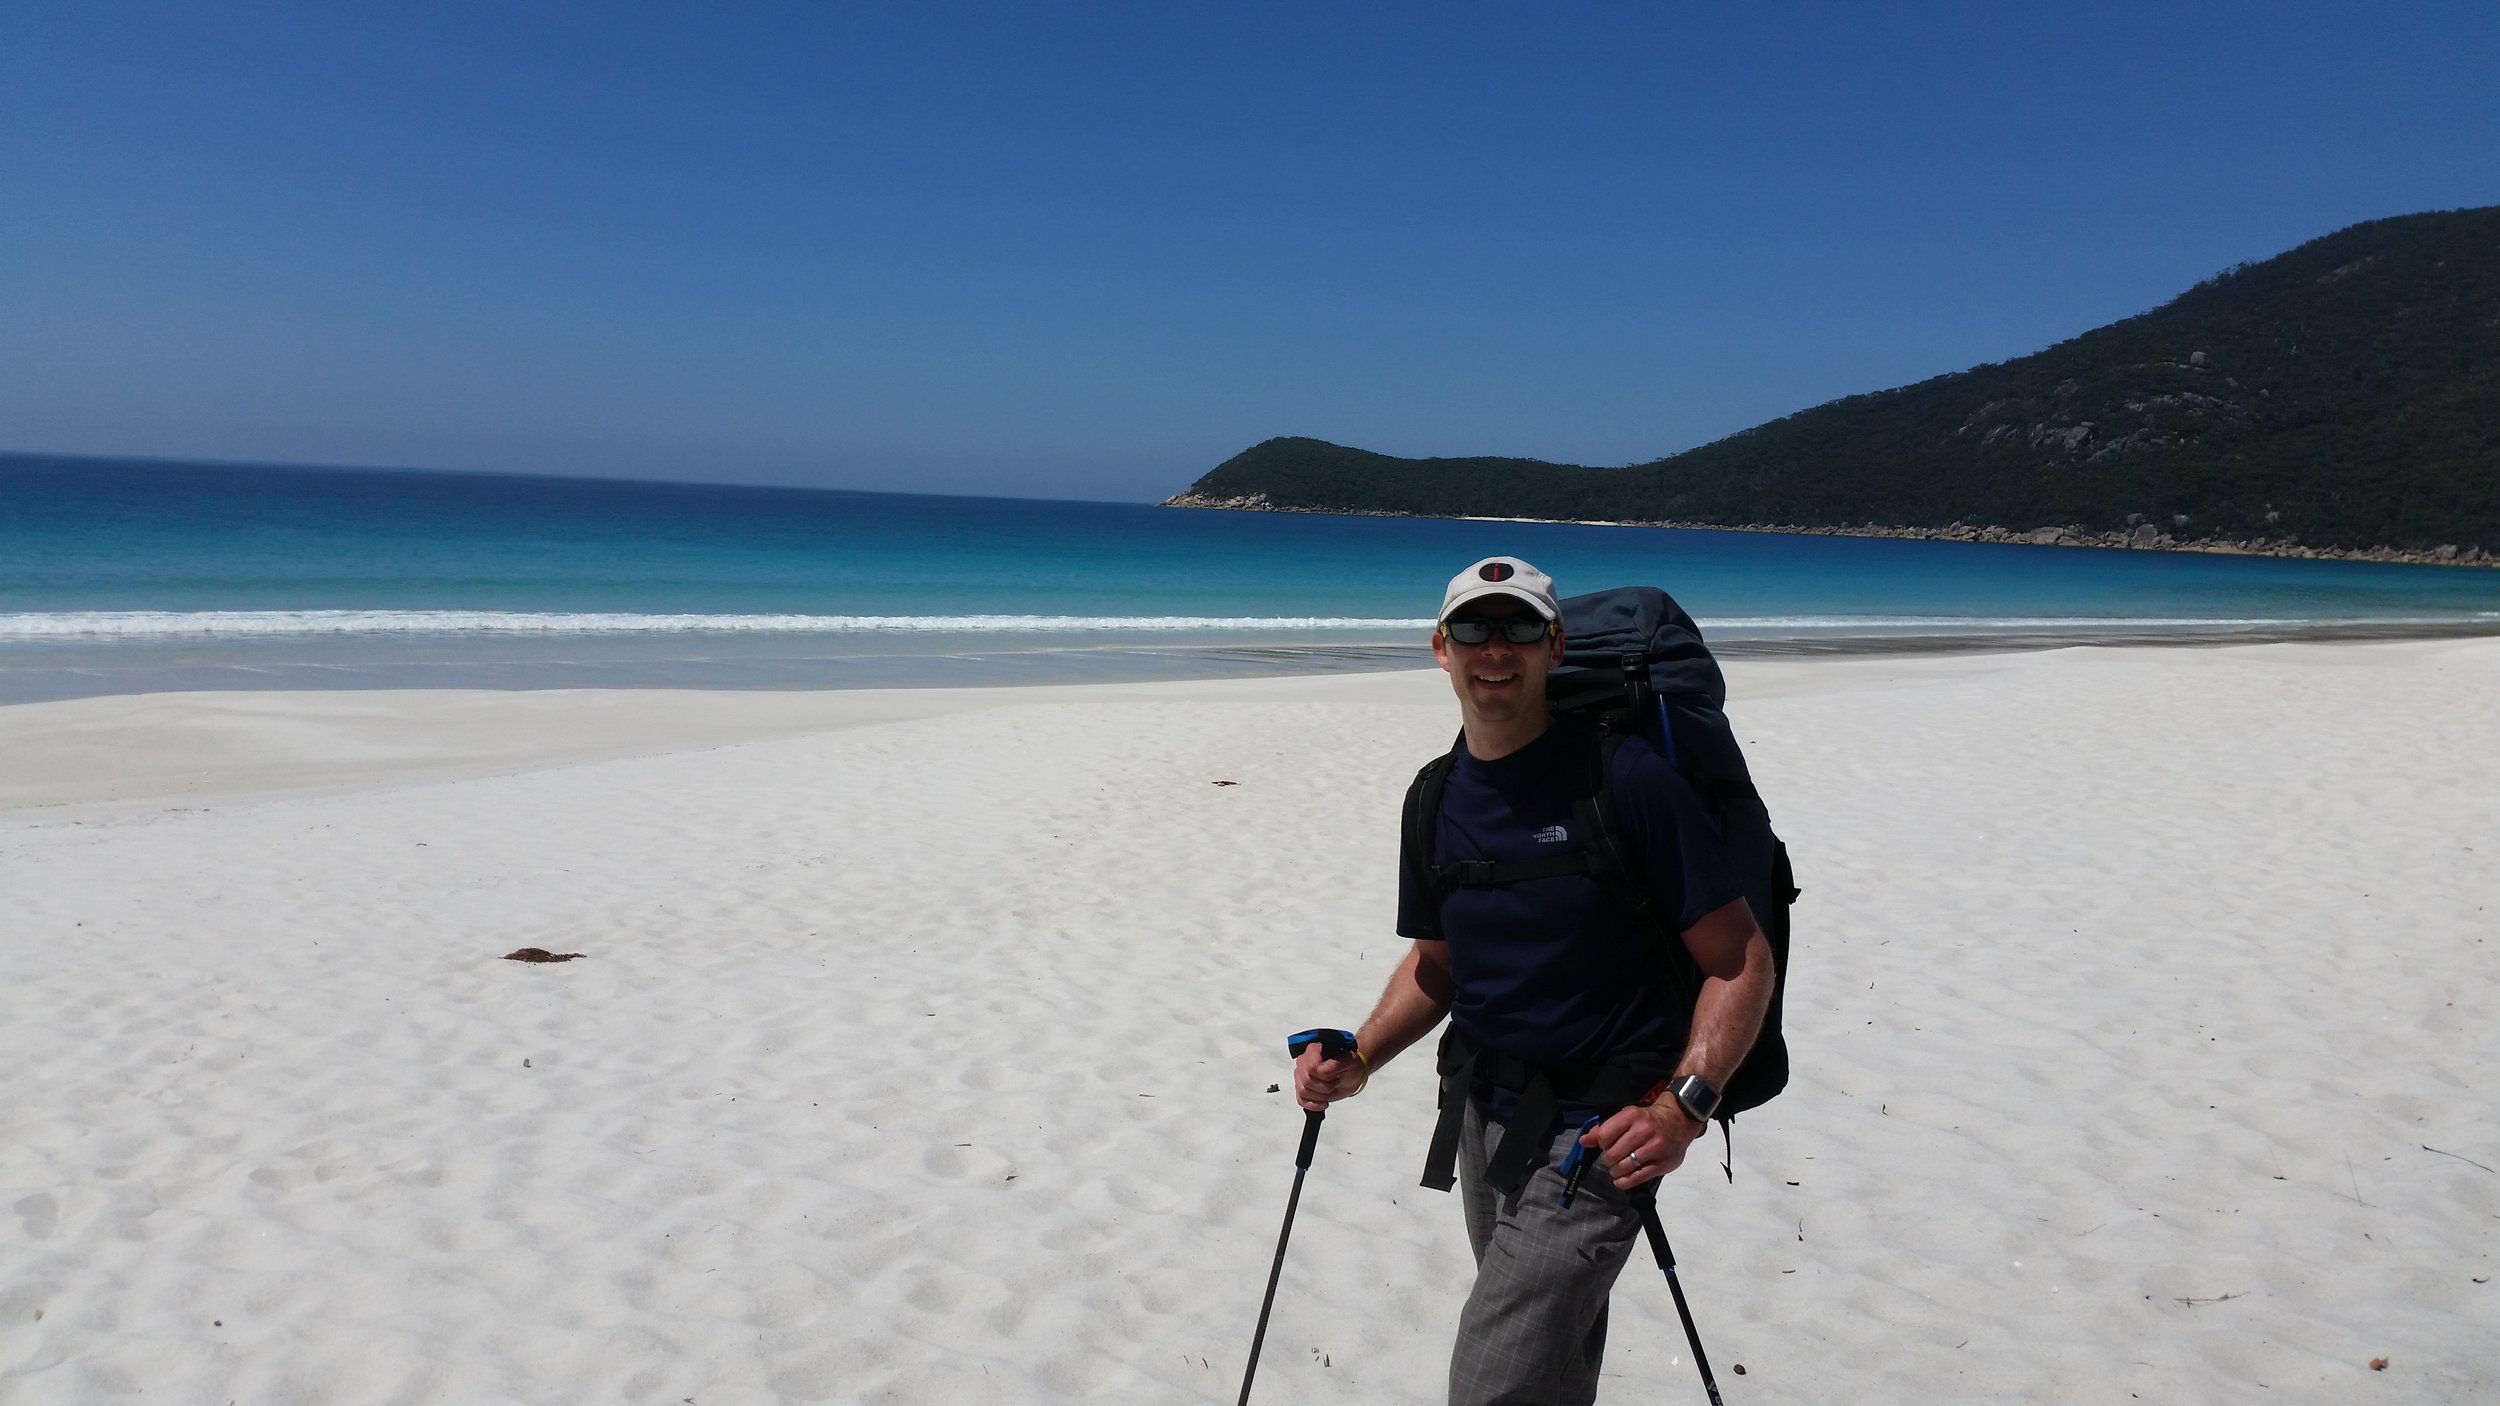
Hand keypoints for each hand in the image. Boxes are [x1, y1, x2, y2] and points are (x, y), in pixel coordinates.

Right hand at [1292, 1042, 1366, 1110]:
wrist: (1349, 1077)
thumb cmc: (1349, 1067)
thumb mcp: (1350, 1061)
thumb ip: (1337, 1063)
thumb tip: (1322, 1070)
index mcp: (1313, 1050)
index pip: (1311, 1067)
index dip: (1325, 1076)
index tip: (1337, 1075)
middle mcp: (1303, 1061)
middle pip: (1306, 1081)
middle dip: (1325, 1087)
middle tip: (1336, 1083)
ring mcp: (1300, 1076)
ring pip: (1302, 1091)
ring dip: (1321, 1095)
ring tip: (1332, 1090)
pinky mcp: (1301, 1089)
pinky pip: (1301, 1100)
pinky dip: (1313, 1105)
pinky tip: (1324, 1103)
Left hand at [1581, 1099, 1703, 1190]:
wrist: (1678, 1120)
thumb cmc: (1647, 1120)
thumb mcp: (1626, 1117)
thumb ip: (1604, 1129)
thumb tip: (1583, 1141)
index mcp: (1631, 1116)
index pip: (1604, 1136)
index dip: (1601, 1144)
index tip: (1606, 1145)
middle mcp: (1643, 1131)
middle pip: (1613, 1154)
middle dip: (1608, 1160)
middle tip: (1612, 1159)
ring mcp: (1655, 1148)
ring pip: (1624, 1167)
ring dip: (1616, 1171)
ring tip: (1617, 1169)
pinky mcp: (1663, 1163)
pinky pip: (1638, 1177)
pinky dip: (1625, 1182)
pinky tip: (1621, 1180)